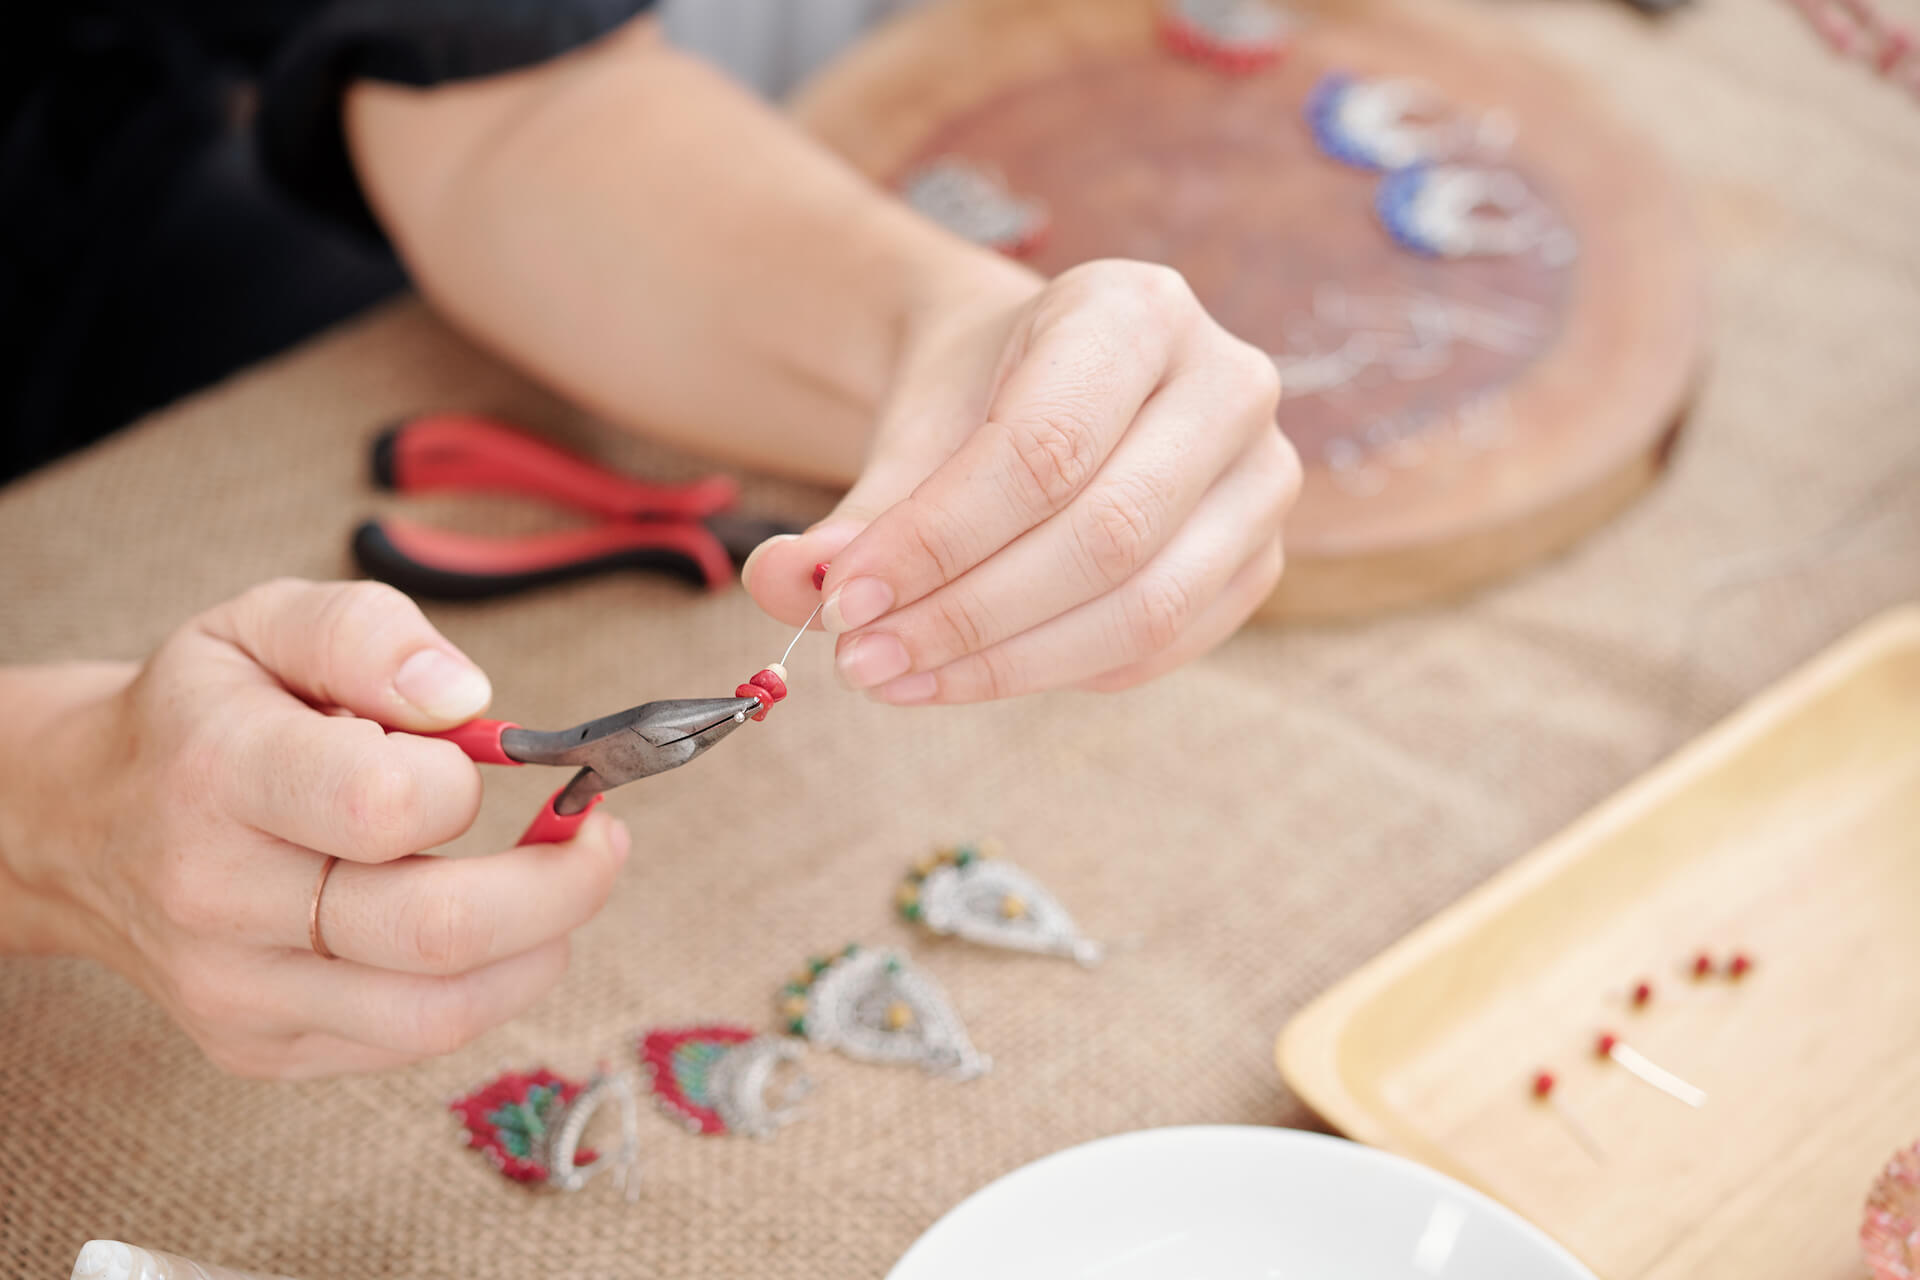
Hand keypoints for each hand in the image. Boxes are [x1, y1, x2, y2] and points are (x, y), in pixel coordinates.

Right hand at [0, 580, 628, 1077]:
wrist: (84, 824)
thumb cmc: (205, 713)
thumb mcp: (267, 623)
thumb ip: (371, 635)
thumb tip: (467, 697)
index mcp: (220, 772)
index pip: (385, 806)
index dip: (466, 782)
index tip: (484, 752)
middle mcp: (219, 897)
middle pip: (438, 930)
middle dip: (561, 884)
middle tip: (599, 837)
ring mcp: (237, 990)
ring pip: (439, 1011)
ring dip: (541, 947)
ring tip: (560, 885)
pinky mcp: (262, 1048)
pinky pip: (412, 1040)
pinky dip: (486, 987)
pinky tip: (491, 929)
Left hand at [745, 259, 1298, 702]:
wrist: (1048, 383)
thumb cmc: (980, 394)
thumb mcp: (911, 423)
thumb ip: (857, 506)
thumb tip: (784, 583)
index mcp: (1138, 308)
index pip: (1043, 449)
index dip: (939, 541)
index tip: (844, 598)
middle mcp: (1228, 381)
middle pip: (1104, 536)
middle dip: (968, 615)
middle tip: (861, 658)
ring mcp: (1262, 475)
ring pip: (1143, 607)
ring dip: (1006, 664)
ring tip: (898, 676)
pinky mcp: (1259, 558)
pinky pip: (1163, 646)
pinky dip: (1057, 674)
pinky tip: (969, 672)